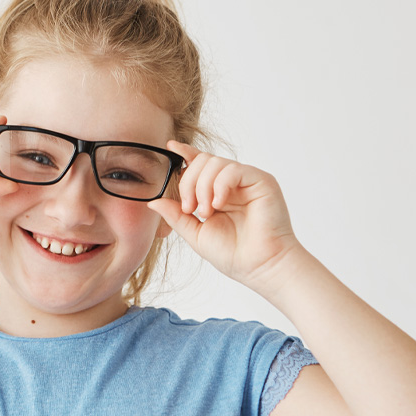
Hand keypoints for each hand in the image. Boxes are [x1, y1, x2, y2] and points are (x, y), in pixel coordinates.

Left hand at [147, 141, 302, 294]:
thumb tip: (154, 201)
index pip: (200, 164)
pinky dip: (220, 185)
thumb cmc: (234, 254)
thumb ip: (176, 216)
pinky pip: (233, 169)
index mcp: (218, 193)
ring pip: (214, 162)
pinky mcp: (261, 181)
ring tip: (207, 212)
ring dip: (203, 187)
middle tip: (192, 209)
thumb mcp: (196, 234)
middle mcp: (233, 184)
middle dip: (189, 183)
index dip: (186, 153)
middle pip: (202, 161)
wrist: (259, 267)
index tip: (171, 147)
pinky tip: (219, 204)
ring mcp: (247, 181)